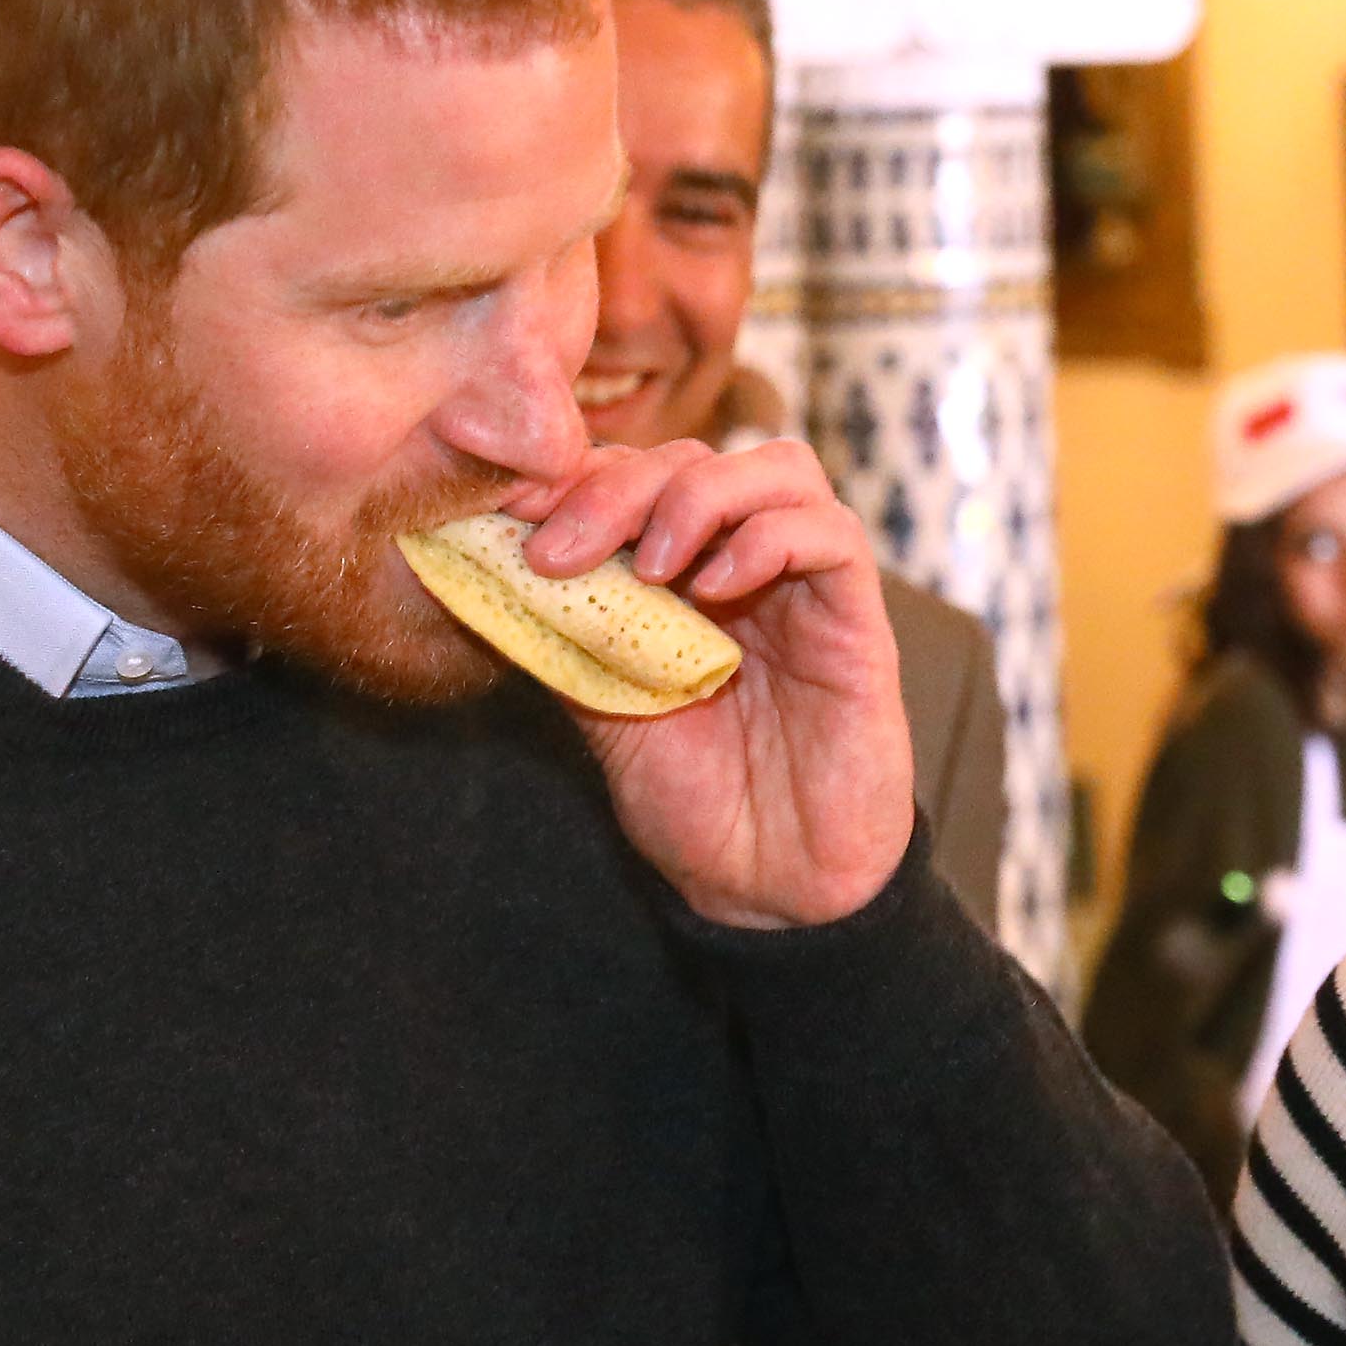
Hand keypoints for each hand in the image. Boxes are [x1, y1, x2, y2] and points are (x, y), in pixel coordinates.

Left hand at [502, 439, 911, 929]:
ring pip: (779, 469)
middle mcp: (746, 567)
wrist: (768, 887)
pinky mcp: (858, 624)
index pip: (639, 475)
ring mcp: (806, 589)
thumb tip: (486, 565)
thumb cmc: (694, 802)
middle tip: (564, 548)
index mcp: (683, 576)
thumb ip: (562, 631)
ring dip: (699, 496)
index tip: (513, 507)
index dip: (576, 474)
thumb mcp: (599, 707)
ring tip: (650, 566)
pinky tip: (716, 588)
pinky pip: (834, 537)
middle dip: (619, 486)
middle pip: (697, 458)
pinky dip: (769, 540)